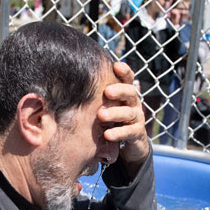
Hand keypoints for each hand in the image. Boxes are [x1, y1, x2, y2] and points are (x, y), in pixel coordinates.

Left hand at [101, 62, 149, 176]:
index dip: (124, 72)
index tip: (116, 66)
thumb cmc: (113, 119)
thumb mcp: (107, 105)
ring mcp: (137, 118)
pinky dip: (118, 133)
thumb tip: (72, 79)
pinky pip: (129, 132)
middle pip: (130, 93)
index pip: (128, 79)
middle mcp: (133, 103)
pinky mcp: (137, 134)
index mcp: (126, 94)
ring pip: (128, 113)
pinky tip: (107, 134)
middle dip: (119, 91)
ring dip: (115, 113)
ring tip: (101, 115)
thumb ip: (98, 95)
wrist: (130, 143)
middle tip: (107, 91)